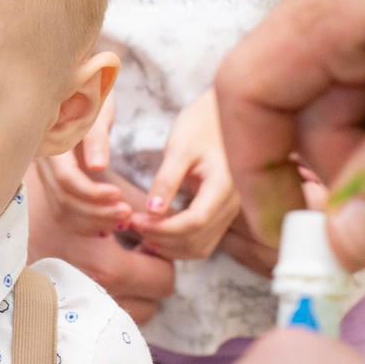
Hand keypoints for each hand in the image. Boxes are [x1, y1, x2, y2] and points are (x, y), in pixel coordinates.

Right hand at [26, 159, 173, 324]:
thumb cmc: (38, 200)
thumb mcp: (89, 193)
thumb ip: (134, 205)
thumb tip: (162, 216)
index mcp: (107, 269)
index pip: (164, 279)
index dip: (160, 256)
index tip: (145, 241)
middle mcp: (95, 297)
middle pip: (153, 304)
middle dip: (149, 278)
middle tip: (133, 253)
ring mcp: (77, 312)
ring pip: (130, 316)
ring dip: (130, 293)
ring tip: (111, 264)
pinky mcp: (60, 318)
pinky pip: (102, 319)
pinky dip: (107, 301)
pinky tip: (91, 275)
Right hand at [31, 86, 127, 237]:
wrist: (75, 83)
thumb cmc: (89, 90)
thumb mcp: (96, 107)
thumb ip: (95, 136)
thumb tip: (97, 166)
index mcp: (51, 143)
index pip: (67, 180)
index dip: (93, 194)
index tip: (119, 196)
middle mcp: (43, 163)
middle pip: (64, 201)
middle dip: (97, 213)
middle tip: (127, 214)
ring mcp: (45, 174)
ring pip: (63, 211)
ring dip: (93, 222)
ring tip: (122, 220)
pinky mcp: (53, 181)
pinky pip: (63, 211)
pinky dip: (84, 223)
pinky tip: (105, 227)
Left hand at [126, 89, 237, 261]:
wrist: (222, 116)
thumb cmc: (201, 125)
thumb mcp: (180, 147)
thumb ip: (166, 179)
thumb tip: (152, 211)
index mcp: (224, 185)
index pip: (195, 222)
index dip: (163, 228)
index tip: (135, 220)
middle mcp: (232, 204)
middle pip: (197, 240)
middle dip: (162, 239)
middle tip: (132, 225)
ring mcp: (229, 212)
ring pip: (200, 247)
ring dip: (169, 247)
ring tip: (141, 231)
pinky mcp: (220, 214)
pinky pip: (202, 241)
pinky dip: (178, 244)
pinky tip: (155, 234)